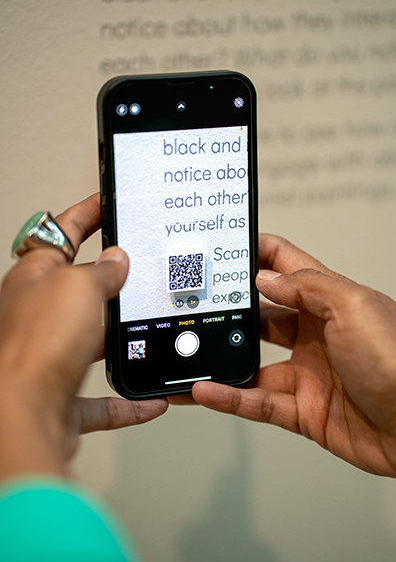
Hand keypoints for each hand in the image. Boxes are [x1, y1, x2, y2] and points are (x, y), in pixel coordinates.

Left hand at [0, 194, 167, 479]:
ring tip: (149, 327)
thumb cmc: (38, 344)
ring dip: (120, 339)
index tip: (108, 203)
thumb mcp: (80, 285)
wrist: (22, 415)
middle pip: (78, 288)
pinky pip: (100, 399)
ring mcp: (49, 354)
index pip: (63, 232)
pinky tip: (149, 399)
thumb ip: (102, 269)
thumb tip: (117, 261)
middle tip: (140, 268)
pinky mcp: (61, 395)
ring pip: (91, 342)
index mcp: (35, 277)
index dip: (88, 213)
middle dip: (110, 280)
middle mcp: (37, 314)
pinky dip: (127, 401)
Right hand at [192, 235, 395, 476]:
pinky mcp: (303, 409)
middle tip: (196, 304)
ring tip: (190, 354)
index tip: (224, 248)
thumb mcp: (353, 306)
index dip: (255, 253)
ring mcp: (307, 372)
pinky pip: (258, 402)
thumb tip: (264, 277)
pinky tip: (206, 392)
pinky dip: (230, 398)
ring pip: (252, 363)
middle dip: (230, 310)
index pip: (284, 266)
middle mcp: (315, 334)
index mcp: (329, 300)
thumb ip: (306, 287)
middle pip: (261, 316)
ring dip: (221, 360)